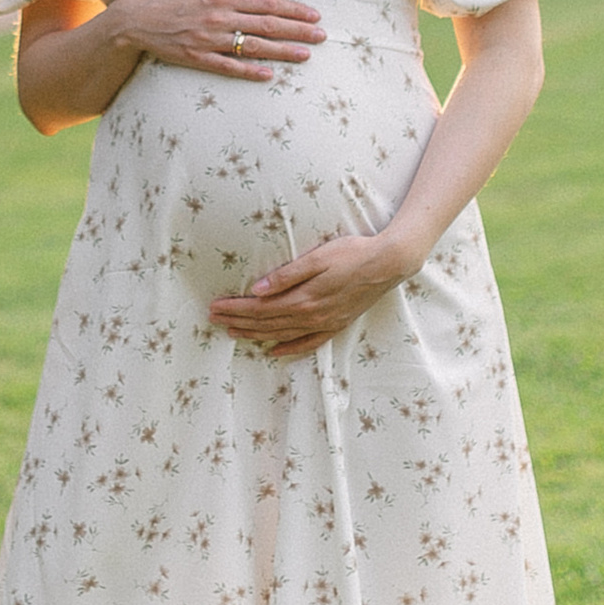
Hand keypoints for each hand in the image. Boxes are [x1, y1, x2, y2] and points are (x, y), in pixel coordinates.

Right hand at [111, 0, 323, 81]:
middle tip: (322, 35)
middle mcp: (220, 18)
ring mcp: (210, 40)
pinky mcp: (198, 59)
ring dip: (282, 51)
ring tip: (306, 54)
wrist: (136, 19)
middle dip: (297, 30)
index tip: (314, 14)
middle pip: (267, 25)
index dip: (293, 9)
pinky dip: (249, 71)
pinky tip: (269, 75)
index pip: (267, 4)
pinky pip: (229, 67)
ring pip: (253, 47)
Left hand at [210, 225, 413, 356]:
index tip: (215, 307)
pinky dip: (289, 348)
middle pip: (267, 323)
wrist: (388, 264)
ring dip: (256, 335)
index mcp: (304, 298)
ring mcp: (325, 323)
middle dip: (239, 321)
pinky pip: (308, 343)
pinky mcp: (336, 324)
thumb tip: (257, 289)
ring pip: (283, 334)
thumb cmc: (352, 253)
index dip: (236, 308)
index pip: (261, 308)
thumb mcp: (318, 258)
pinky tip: (275, 351)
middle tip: (214, 319)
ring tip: (234, 333)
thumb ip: (287, 275)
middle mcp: (312, 316)